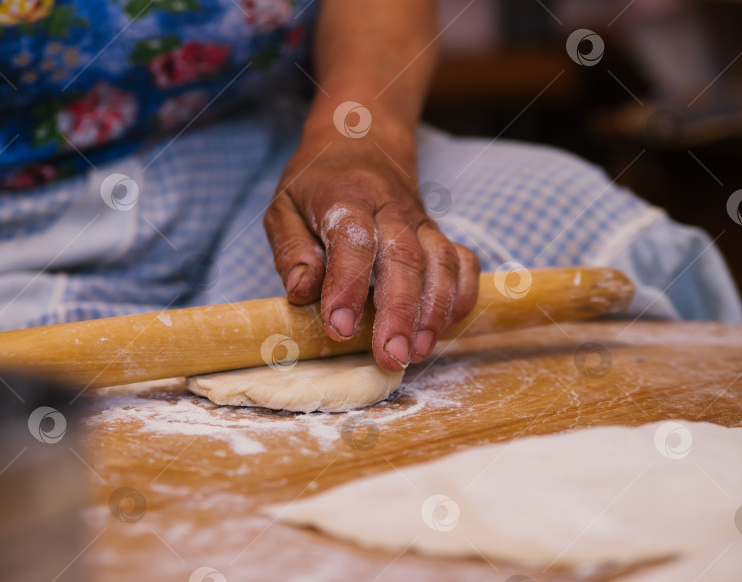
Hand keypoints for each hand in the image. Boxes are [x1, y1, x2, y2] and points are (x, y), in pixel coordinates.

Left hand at [263, 123, 479, 370]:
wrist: (361, 141)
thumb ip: (292, 250)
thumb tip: (302, 293)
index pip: (353, 243)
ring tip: (419, 352)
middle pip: (404, 259)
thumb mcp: (284, 207)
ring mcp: (420, 221)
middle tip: (391, 356)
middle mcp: (390, 210)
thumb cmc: (316, 184)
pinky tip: (446, 327)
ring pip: (440, 262)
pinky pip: (462, 262)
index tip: (340, 329)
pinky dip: (461, 295)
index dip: (348, 287)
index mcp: (345, 200)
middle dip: (400, 312)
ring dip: (434, 310)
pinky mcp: (438, 234)